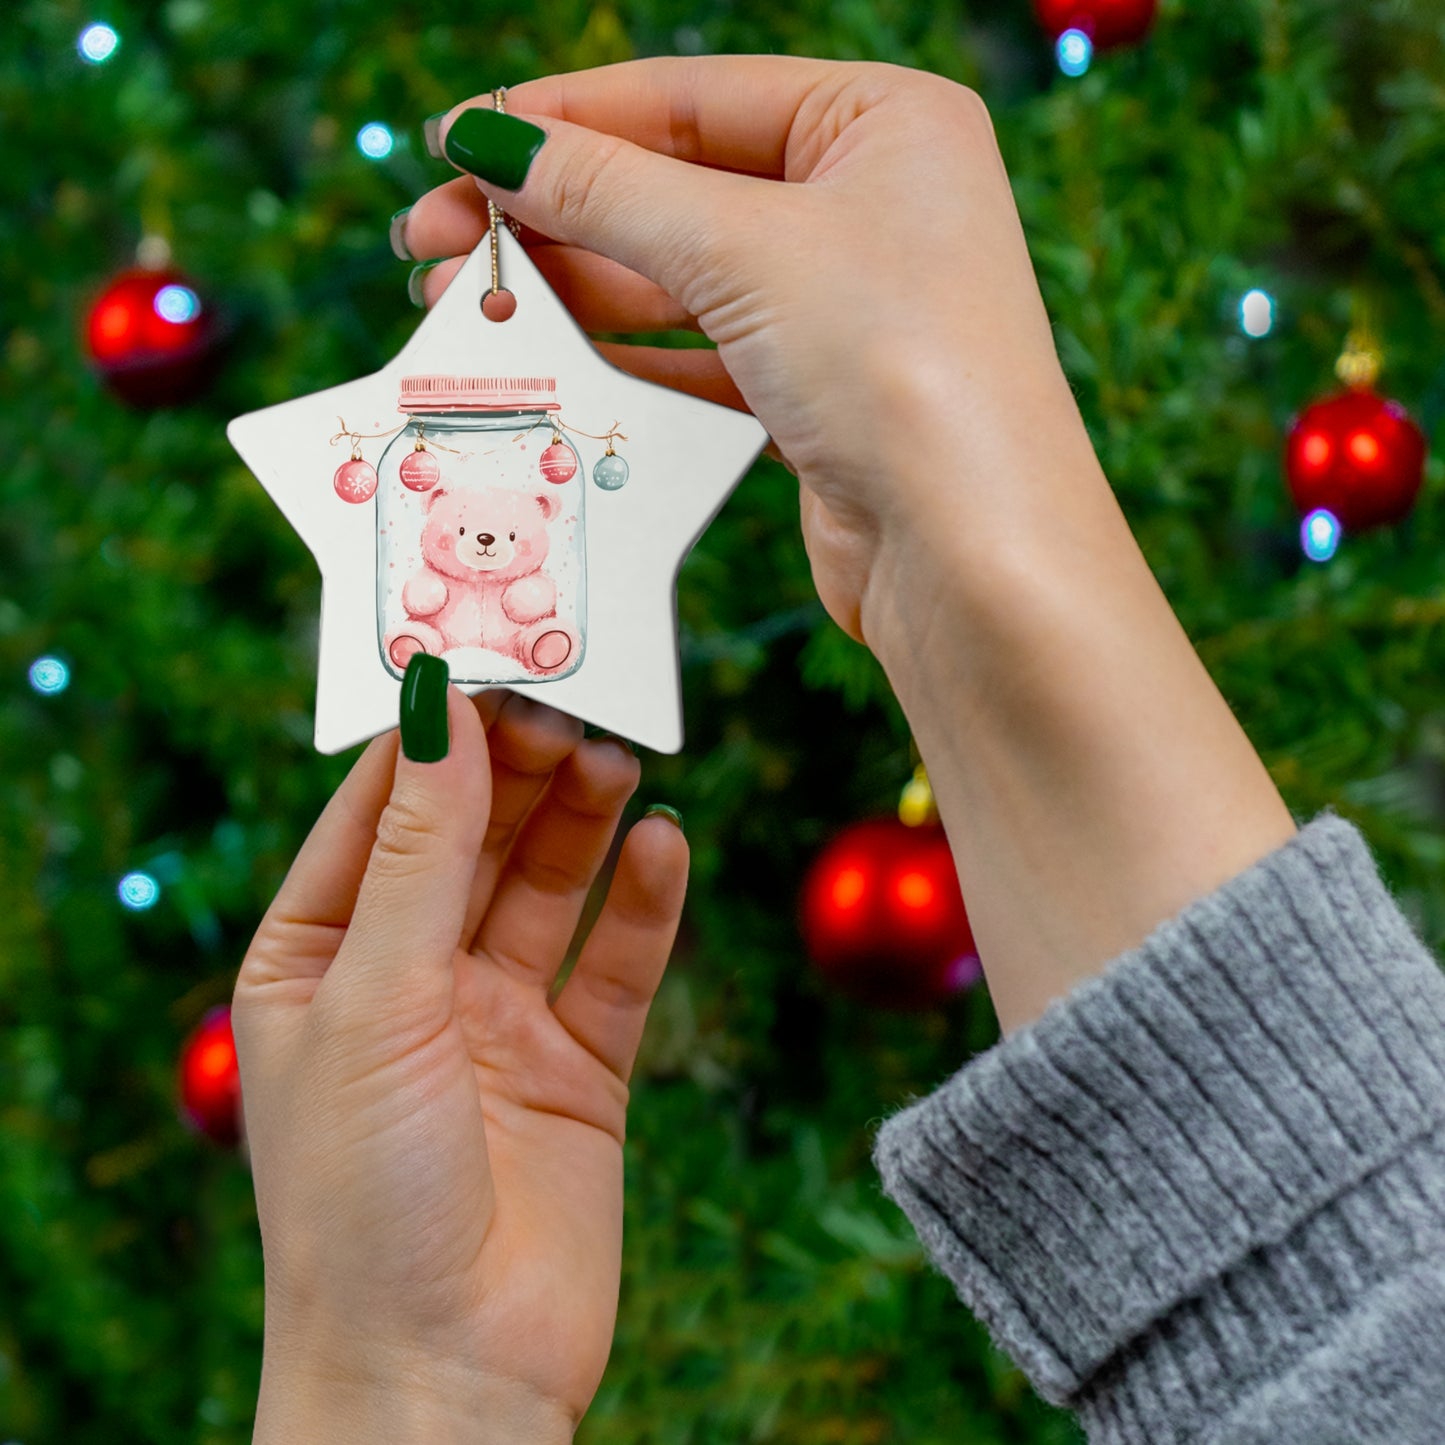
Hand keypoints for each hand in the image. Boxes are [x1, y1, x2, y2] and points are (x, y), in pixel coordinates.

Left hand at [233, 692, 686, 1440]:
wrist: (445, 1377)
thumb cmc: (361, 1198)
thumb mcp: (374, 1000)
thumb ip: (418, 853)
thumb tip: (439, 712)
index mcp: (318, 959)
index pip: (376, 813)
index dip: (431, 737)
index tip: (487, 660)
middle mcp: (407, 980)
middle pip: (472, 838)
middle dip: (518, 771)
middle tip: (574, 705)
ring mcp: (497, 1022)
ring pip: (549, 887)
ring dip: (583, 821)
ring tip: (619, 759)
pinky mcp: (579, 1067)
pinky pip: (616, 963)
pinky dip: (644, 903)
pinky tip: (666, 846)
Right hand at [401, 56, 1096, 644]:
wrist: (971, 556)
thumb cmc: (897, 367)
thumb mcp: (743, 249)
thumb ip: (609, 190)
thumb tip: (490, 141)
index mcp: (882, 121)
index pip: (688, 96)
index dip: (562, 119)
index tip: (455, 142)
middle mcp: (870, 202)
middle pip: (674, 186)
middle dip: (551, 213)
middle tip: (431, 238)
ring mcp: (846, 303)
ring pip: (680, 277)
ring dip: (573, 289)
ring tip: (465, 302)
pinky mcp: (820, 392)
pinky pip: (700, 354)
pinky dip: (623, 357)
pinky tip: (548, 360)